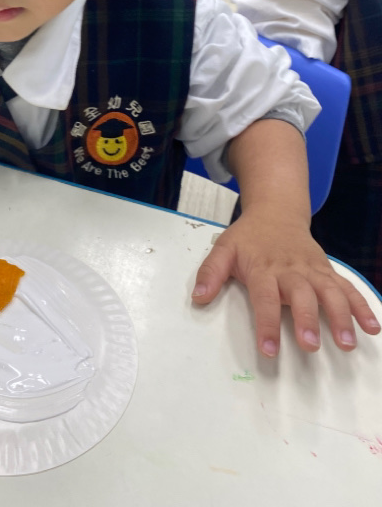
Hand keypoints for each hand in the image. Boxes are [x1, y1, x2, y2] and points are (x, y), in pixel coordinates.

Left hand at [191, 208, 381, 355]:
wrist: (276, 212)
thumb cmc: (249, 237)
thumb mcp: (224, 248)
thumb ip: (211, 272)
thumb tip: (197, 297)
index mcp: (264, 268)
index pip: (264, 298)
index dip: (267, 323)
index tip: (270, 350)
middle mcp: (291, 270)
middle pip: (301, 295)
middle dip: (307, 320)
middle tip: (311, 346)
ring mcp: (312, 271)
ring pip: (330, 292)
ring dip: (340, 316)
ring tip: (347, 343)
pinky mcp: (327, 271)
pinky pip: (347, 287)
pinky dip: (362, 306)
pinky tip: (372, 328)